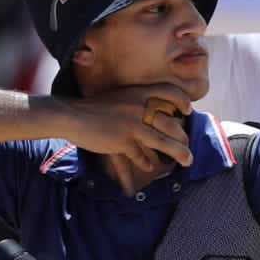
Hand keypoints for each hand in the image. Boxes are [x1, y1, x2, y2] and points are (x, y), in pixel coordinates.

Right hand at [64, 84, 193, 192]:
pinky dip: (146, 163)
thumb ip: (139, 102)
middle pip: (171, 124)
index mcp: (139, 93)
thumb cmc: (96, 107)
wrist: (71, 115)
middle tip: (187, 145)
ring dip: (179, 154)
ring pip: (163, 142)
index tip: (188, 111)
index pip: (170, 92)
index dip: (182, 101)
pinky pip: (141, 156)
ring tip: (187, 161)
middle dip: (183, 137)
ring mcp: (131, 125)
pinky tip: (149, 167)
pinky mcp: (122, 141)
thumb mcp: (121, 96)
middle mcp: (139, 107)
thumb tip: (160, 113)